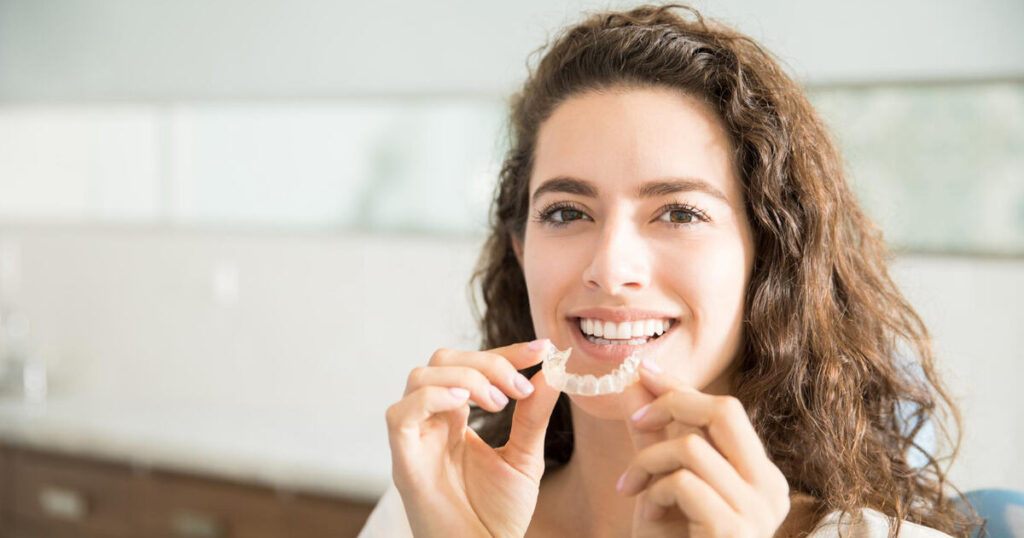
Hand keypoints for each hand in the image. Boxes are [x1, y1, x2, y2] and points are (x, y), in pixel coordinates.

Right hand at [385, 340, 560, 537]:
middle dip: (487, 362)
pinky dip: (431, 398)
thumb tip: (553, 372)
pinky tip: (464, 405)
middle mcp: (431, 422)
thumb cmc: (498, 516)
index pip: (471, 366)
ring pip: (420, 376)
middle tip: (520, 388)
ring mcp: (415, 439)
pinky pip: (400, 413)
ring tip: (499, 402)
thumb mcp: (525, 458)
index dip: (505, 352)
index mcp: (456, 418)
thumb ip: (533, 415)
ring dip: (465, 378)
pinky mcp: (403, 461)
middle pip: (443, 361)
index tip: (542, 349)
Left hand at [617, 362, 790, 537]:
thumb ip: (656, 439)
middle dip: (672, 403)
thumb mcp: (662, 486)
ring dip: (648, 461)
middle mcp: (771, 489)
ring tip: (631, 488)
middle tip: (636, 421)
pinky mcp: (734, 530)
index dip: (682, 387)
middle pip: (725, 410)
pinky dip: (653, 490)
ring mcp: (758, 512)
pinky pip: (683, 482)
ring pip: (692, 446)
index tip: (643, 371)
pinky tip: (644, 512)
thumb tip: (638, 383)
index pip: (726, 411)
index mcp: (761, 476)